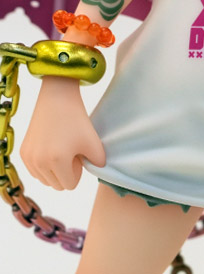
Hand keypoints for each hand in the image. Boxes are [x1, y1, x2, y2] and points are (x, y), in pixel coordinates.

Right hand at [20, 76, 105, 190]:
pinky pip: (35, 172)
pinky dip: (44, 166)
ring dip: (54, 171)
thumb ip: (99, 162)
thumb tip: (97, 171)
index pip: (70, 185)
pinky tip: (51, 150)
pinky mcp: (23, 153)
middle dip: (66, 173)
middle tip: (71, 152)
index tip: (79, 155)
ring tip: (62, 151)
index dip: (78, 172)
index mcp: (58, 161)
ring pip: (45, 180)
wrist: (57, 99)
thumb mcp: (94, 141)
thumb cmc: (77, 119)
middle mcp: (40, 162)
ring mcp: (29, 158)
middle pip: (56, 185)